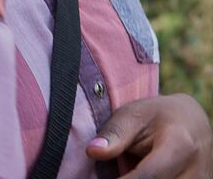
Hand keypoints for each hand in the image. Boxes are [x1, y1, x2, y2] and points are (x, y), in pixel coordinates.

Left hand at [86, 93, 212, 177]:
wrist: (192, 122)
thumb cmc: (156, 116)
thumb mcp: (133, 115)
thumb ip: (115, 135)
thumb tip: (92, 151)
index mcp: (179, 145)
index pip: (148, 176)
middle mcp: (196, 170)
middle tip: (116, 171)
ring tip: (127, 168)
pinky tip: (138, 175)